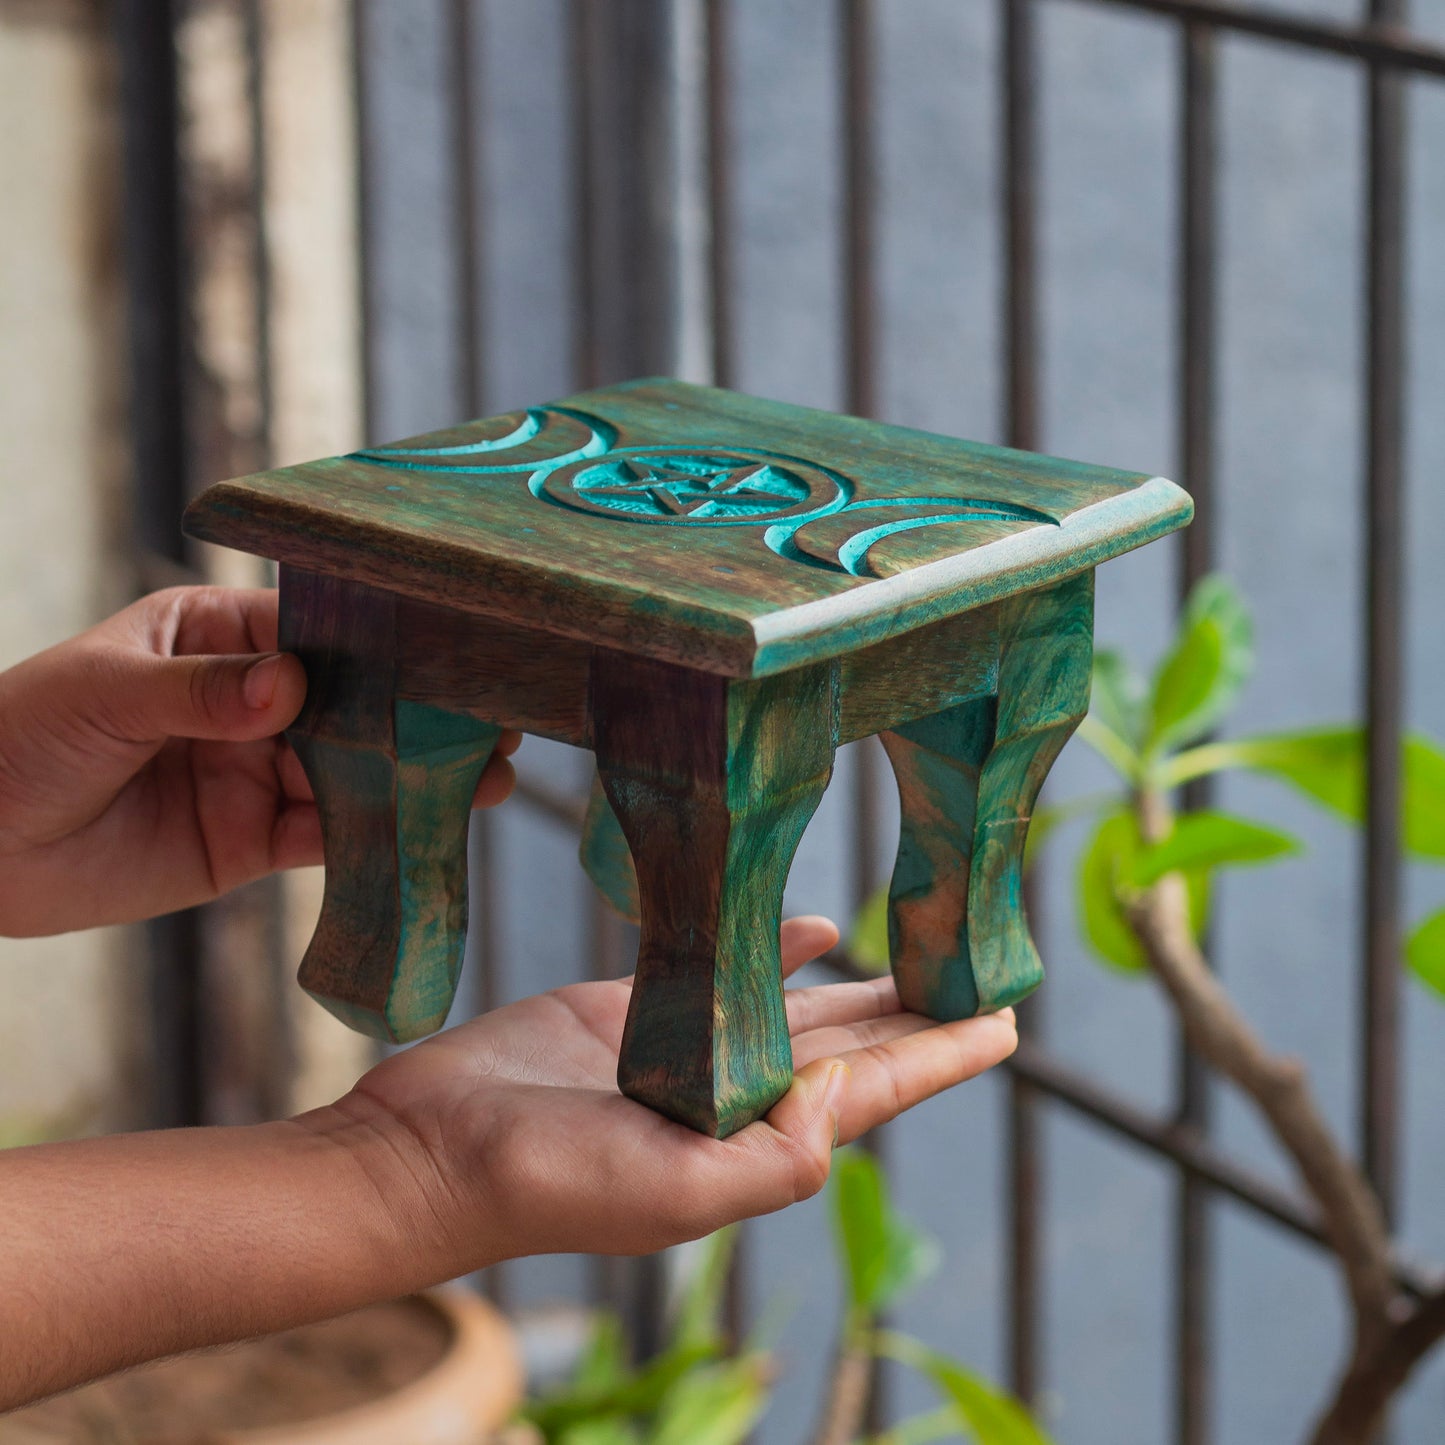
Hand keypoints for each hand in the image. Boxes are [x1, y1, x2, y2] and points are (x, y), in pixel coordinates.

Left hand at [0, 586, 518, 935]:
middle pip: (353, 705)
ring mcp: (255, 772)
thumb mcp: (103, 694)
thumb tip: (291, 687)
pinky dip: (375, 837)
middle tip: (498, 719)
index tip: (449, 651)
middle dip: (421, 714)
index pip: (315, 632)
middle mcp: (249, 700)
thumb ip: (200, 692)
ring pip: (353, 772)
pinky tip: (430, 831)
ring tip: (489, 777)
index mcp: (216, 636)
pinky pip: (325, 837)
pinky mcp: (250, 842)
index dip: (383, 644)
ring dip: (417, 778)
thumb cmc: (18, 737)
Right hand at [327, 916, 1017, 1270]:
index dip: (942, 1056)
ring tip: (914, 951)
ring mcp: (685, 1047)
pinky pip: (721, 965)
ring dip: (858, 984)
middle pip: (850, 1047)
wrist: (427, 1151)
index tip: (1004, 1020)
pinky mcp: (632, 1003)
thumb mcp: (674, 1192)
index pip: (876, 1091)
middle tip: (977, 968)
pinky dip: (772, 948)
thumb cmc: (542, 1183)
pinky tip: (815, 926)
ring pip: (795, 1006)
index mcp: (755, 1143)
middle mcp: (732, 1095)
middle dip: (915, 1015)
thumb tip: (856, 1089)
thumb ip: (777, 1156)